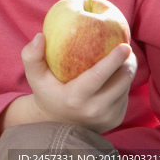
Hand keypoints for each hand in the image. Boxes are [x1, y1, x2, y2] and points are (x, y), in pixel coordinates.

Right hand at [19, 32, 135, 132]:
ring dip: (128, 71)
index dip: (113, 60)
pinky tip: (120, 71)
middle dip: (128, 63)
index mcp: (74, 98)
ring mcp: (107, 117)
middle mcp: (94, 110)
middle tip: (126, 46)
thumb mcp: (34, 75)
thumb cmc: (46, 92)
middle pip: (120, 83)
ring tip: (125, 57)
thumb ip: (31, 55)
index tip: (124, 46)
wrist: (57, 122)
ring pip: (125, 89)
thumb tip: (40, 36)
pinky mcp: (116, 119)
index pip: (98, 76)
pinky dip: (124, 82)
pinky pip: (125, 96)